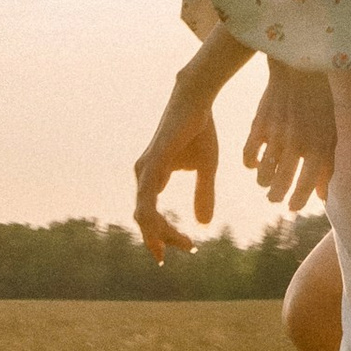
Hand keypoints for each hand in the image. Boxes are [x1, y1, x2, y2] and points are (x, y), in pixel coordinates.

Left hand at [133, 85, 221, 258]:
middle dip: (162, 240)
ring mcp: (145, 170)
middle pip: (145, 220)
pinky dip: (154, 216)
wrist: (196, 102)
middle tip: (188, 249)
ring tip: (184, 244)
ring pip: (143, 213)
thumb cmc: (199, 131)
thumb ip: (203, 194)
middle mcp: (144, 176)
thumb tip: (204, 225)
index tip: (188, 247)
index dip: (165, 235)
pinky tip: (165, 228)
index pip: (151, 215)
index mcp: (152, 178)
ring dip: (160, 233)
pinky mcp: (152, 163)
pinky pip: (146, 197)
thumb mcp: (207, 168)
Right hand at [244, 58, 335, 209]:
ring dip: (264, 183)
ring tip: (267, 184)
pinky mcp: (259, 125)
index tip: (294, 206)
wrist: (299, 67)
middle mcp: (295, 145)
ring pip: (263, 174)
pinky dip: (250, 163)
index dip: (298, 201)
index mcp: (317, 147)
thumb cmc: (322, 101)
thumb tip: (324, 196)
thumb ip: (329, 164)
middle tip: (276, 198)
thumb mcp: (332, 131)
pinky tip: (255, 164)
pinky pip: (249, 155)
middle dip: (277, 197)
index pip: (305, 186)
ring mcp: (275, 136)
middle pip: (281, 185)